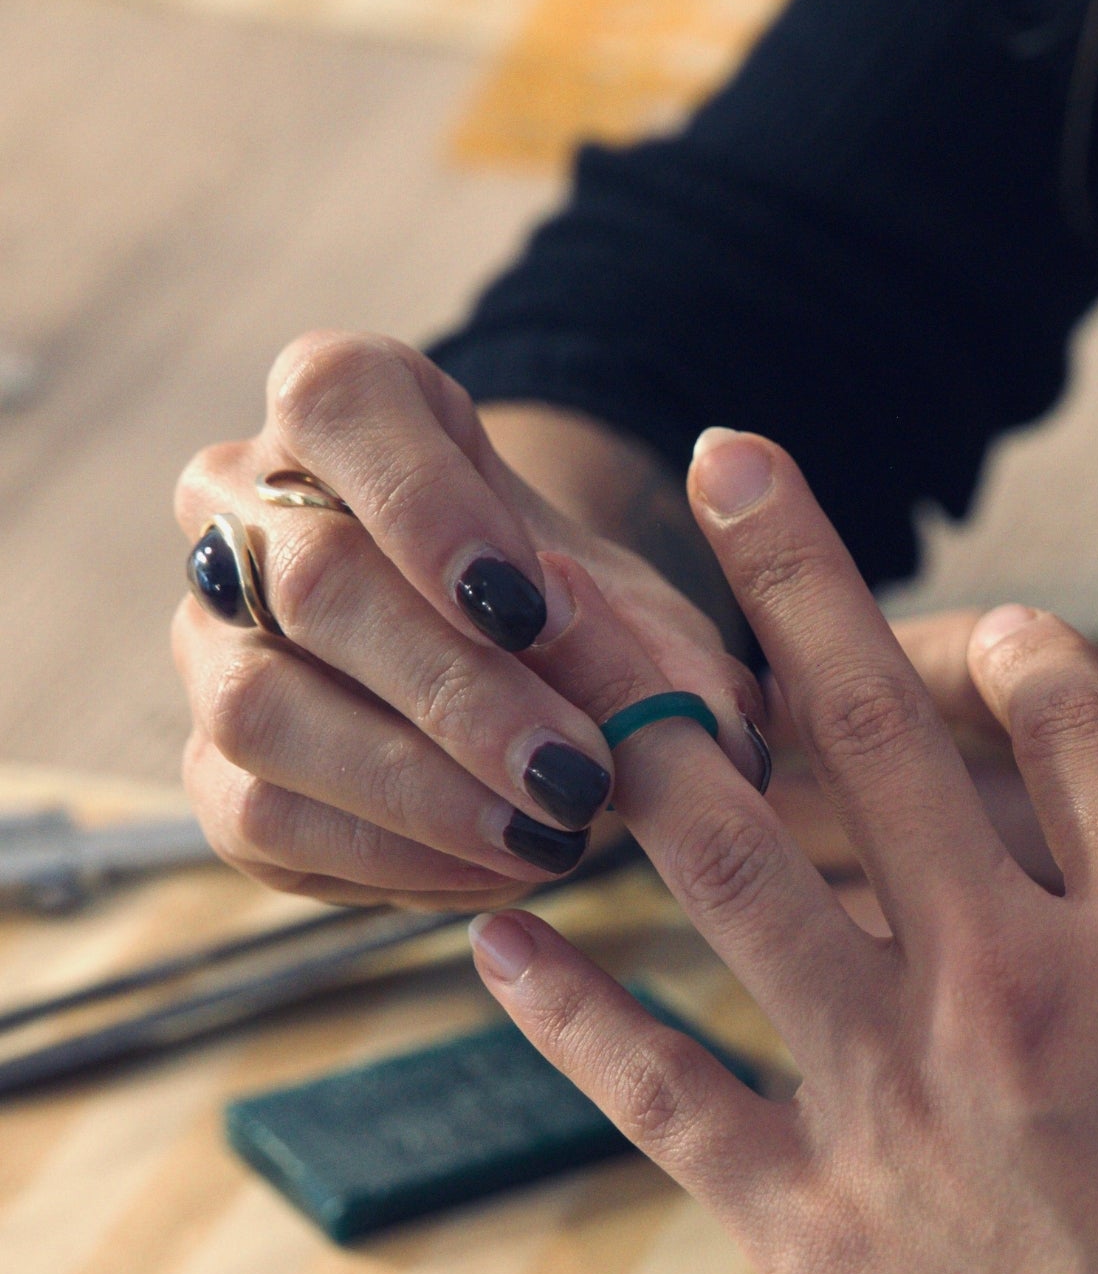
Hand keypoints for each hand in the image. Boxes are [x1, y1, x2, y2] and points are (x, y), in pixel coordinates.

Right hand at [173, 333, 766, 906]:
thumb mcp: (636, 606)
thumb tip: (712, 732)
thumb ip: (673, 655)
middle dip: (457, 692)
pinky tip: (496, 867)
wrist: (502, 653)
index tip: (532, 605)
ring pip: (262, 708)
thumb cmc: (569, 606)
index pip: (337, 405)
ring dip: (419, 789)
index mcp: (342, 405)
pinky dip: (389, 856)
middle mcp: (240, 505)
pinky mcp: (212, 766)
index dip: (428, 506)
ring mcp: (209, 638)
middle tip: (577, 774)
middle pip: (313, 581)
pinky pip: (261, 816)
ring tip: (548, 837)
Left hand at [469, 430, 1097, 1273]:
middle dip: (797, 581)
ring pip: (744, 873)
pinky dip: (569, 1012)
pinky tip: (489, 938)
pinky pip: (665, 1089)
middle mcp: (1020, 983)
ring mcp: (897, 1095)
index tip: (994, 621)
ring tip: (571, 645)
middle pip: (887, 740)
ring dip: (654, 741)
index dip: (1038, 659)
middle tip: (725, 465)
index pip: (1089, 741)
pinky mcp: (811, 1218)